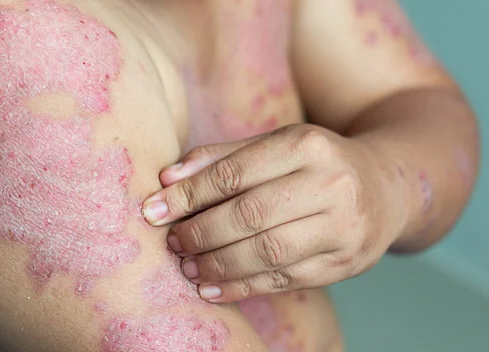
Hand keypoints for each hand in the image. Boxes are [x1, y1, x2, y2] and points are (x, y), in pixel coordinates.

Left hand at [142, 124, 406, 302]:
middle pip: (249, 215)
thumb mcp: (277, 145)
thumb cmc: (317, 163)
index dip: (188, 195)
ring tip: (187, 267)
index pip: (233, 174)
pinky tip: (211, 288)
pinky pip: (284, 280)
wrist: (387, 187)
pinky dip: (241, 287)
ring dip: (217, 264)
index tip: (152, 210)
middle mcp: (331, 185)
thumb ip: (222, 157)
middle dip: (200, 233)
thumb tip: (167, 178)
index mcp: (307, 146)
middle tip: (172, 242)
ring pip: (266, 252)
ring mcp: (343, 228)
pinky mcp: (345, 263)